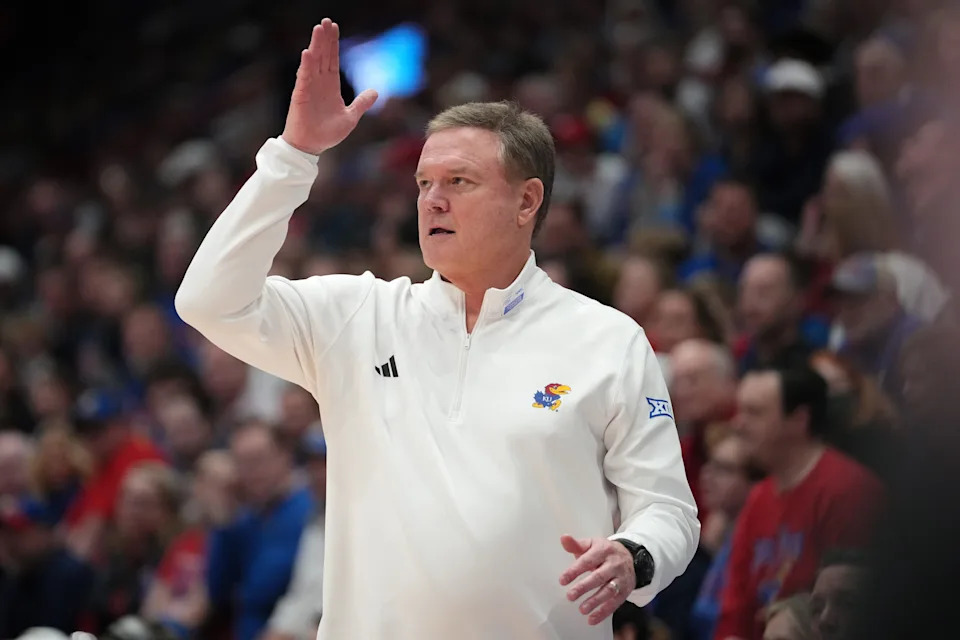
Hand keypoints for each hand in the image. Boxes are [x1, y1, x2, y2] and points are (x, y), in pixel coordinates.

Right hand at [281, 18, 377, 154]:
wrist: (312, 146)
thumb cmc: (328, 133)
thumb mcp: (351, 117)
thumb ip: (362, 103)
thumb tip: (376, 91)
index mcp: (331, 85)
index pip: (332, 59)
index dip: (334, 43)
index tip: (334, 27)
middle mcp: (319, 82)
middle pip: (323, 55)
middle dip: (325, 38)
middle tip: (326, 21)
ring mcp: (309, 87)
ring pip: (313, 61)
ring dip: (316, 45)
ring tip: (318, 29)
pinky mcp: (301, 95)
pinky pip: (304, 77)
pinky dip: (306, 65)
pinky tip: (308, 52)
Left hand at [558, 534, 633, 625]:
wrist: (630, 556)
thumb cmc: (604, 551)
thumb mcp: (591, 544)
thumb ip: (576, 545)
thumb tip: (563, 538)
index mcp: (603, 550)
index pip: (587, 560)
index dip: (574, 571)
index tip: (562, 580)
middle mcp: (614, 564)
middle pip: (599, 576)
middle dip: (584, 587)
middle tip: (570, 596)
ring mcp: (621, 577)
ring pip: (609, 590)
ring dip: (595, 601)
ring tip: (582, 609)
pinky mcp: (625, 590)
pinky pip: (615, 602)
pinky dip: (604, 612)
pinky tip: (592, 619)